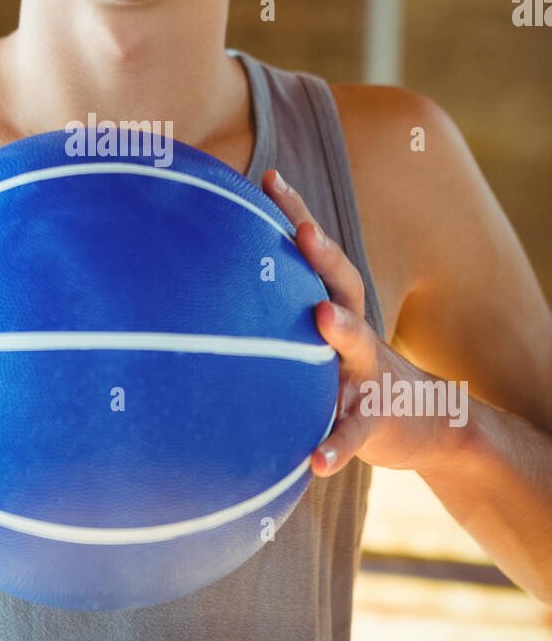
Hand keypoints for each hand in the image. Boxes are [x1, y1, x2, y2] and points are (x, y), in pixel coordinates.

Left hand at [261, 169, 457, 476]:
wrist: (428, 424)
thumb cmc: (353, 372)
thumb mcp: (324, 338)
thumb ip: (284, 310)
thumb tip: (211, 282)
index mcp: (338, 310)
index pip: (317, 255)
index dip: (297, 213)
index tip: (270, 179)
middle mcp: (355, 335)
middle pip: (345, 286)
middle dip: (325, 256)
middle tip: (303, 229)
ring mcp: (367, 375)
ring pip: (357, 349)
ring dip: (343, 331)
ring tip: (323, 317)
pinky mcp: (374, 422)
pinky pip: (354, 434)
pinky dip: (336, 445)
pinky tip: (314, 461)